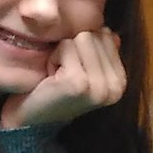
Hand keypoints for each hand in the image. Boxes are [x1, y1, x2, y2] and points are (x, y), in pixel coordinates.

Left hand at [0, 28, 126, 131]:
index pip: (107, 35)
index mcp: (121, 82)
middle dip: (74, 49)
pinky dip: (54, 58)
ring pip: (82, 38)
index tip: (76, 69)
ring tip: (58, 75)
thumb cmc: (56, 92)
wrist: (31, 120)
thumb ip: (101, 52)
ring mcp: (99, 85)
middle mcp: (116, 85)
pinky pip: (66, 46)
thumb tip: (112, 33)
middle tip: (65, 73)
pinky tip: (51, 78)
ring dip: (64, 53)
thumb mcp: (85, 71)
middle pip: (96, 34)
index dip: (85, 47)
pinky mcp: (79, 82)